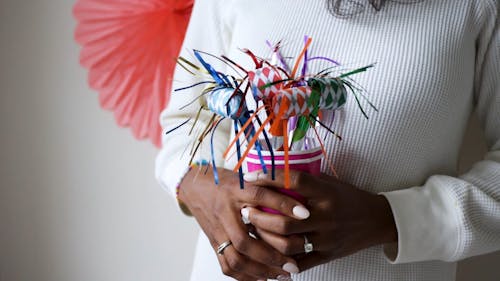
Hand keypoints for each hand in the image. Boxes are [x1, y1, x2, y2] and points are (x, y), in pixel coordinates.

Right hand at [178, 166, 309, 279]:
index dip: (283, 204)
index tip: (306, 214)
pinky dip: (246, 276)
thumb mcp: (248, 178)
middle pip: (244, 240)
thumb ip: (269, 185)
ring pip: (236, 258)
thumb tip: (297, 193)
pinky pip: (227, 265)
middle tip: (293, 264)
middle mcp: (225, 212)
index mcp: (236, 191)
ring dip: (260, 270)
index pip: (260, 196)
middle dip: (271, 256)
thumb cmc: (228, 183)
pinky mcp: (214, 242)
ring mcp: (218, 230)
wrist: (196, 187)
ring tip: (283, 274)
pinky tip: (263, 279)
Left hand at [242, 170, 397, 271]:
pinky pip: (300, 262)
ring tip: (253, 229)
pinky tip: (268, 252)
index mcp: (327, 193)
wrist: (377, 220)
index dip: (269, 177)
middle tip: (245, 210)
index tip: (250, 176)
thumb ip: (305, 178)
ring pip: (288, 244)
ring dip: (265, 238)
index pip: (294, 182)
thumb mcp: (330, 182)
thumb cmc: (349, 197)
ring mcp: (327, 239)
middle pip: (285, 221)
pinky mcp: (328, 255)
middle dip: (259, 216)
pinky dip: (282, 260)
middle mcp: (327, 217)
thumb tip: (273, 163)